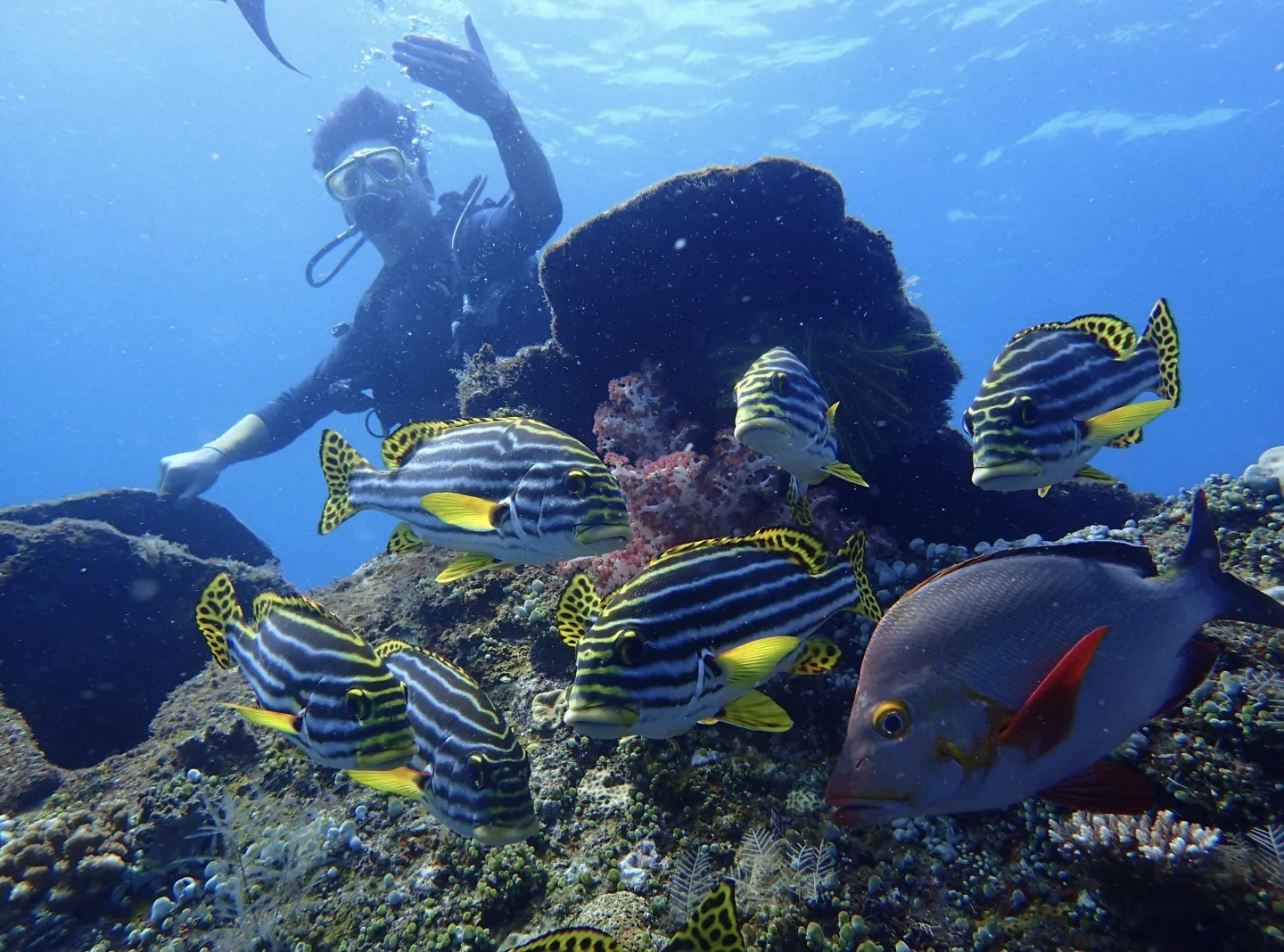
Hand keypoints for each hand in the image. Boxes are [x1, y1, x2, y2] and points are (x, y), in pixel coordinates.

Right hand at [157, 447, 224, 501]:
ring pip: (164, 483)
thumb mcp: (199, 487)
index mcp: (171, 472)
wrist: (211, 456)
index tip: (181, 502)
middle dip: (172, 493)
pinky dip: (173, 481)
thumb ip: (187, 497)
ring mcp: (164, 462)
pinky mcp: (165, 461)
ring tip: (187, 486)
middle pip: (163, 487)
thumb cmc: (207, 473)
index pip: (164, 493)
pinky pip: (166, 476)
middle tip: (186, 493)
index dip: (171, 500)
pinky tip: (184, 480)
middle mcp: (164, 465)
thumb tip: (176, 507)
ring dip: (173, 487)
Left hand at [393, 15, 510, 121]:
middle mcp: (459, 62)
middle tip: (394, 44)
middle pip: (430, 54)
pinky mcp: (455, 90)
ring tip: (396, 56)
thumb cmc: (486, 75)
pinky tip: (408, 71)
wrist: (495, 100)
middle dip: (410, 49)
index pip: (438, 44)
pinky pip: (434, 82)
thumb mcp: (480, 53)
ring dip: (411, 61)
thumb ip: (471, 34)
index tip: (405, 37)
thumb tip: (467, 14)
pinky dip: (421, 76)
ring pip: (429, 67)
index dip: (420, 40)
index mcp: (464, 52)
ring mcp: (456, 76)